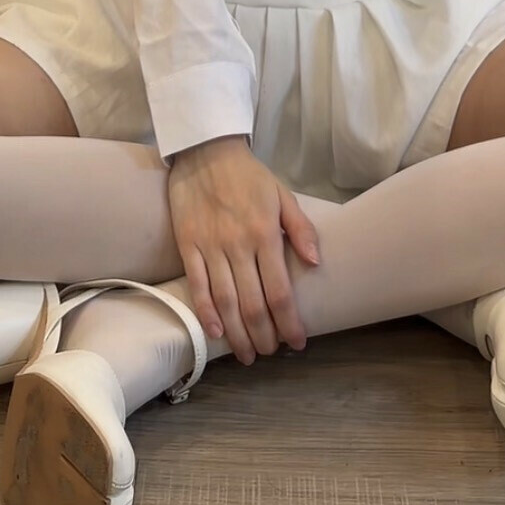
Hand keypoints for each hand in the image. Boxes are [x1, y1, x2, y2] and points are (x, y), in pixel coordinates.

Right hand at [167, 135, 320, 363]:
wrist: (205, 150)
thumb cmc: (248, 176)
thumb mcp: (282, 194)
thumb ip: (300, 229)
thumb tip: (316, 263)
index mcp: (265, 234)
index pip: (280, 290)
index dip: (289, 322)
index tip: (297, 342)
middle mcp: (239, 245)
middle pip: (252, 303)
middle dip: (263, 335)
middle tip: (269, 353)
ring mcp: (210, 246)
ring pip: (225, 301)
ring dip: (237, 333)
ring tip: (247, 355)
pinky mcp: (188, 244)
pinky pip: (197, 284)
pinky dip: (206, 312)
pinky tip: (215, 332)